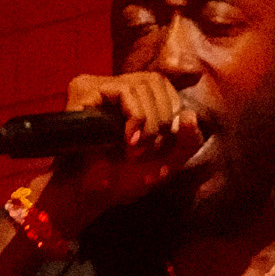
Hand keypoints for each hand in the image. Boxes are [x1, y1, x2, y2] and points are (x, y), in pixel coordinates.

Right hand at [43, 72, 204, 229]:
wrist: (87, 195)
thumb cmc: (122, 180)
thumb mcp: (165, 163)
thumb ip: (186, 142)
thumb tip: (190, 114)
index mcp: (134, 99)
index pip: (164, 85)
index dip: (171, 109)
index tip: (161, 141)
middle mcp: (115, 88)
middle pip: (156, 80)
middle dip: (162, 118)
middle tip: (147, 149)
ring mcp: (97, 87)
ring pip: (142, 83)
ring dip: (149, 120)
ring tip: (135, 148)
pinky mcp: (84, 90)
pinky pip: (125, 91)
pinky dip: (136, 115)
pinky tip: (128, 139)